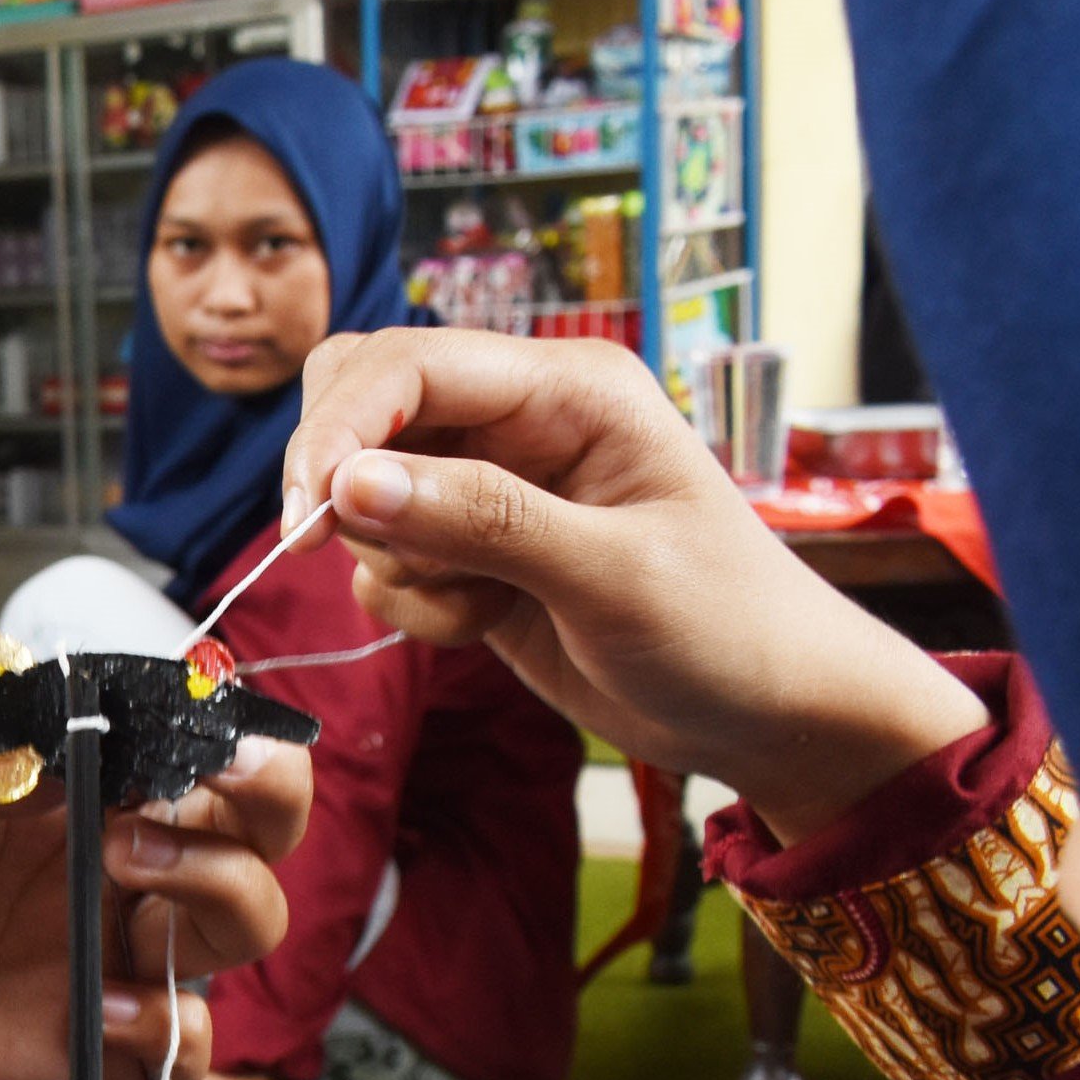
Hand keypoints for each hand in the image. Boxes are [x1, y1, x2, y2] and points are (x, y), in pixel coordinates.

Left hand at [0, 740, 309, 1079]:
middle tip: (165, 808)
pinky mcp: (66, 1053)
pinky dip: (172, 1029)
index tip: (201, 742)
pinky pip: (177, 1051)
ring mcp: (89, 960)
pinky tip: (102, 1009)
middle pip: (251, 837)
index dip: (226, 743)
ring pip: (238, 931)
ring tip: (129, 875)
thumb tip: (67, 735)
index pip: (194, 752)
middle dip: (257, 808)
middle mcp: (95, 868)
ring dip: (221, 894)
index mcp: (61, 787)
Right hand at [283, 328, 988, 842]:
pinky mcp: (475, 550)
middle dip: (343, 484)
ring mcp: (494, 487)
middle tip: (349, 552)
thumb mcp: (612, 575)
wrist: (770, 713)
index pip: (411, 366)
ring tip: (478, 604)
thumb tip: (352, 482)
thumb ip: (482, 519)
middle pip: (364, 405)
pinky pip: (386, 560)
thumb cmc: (729, 629)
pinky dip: (410, 602)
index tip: (309, 515)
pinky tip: (484, 622)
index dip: (340, 429)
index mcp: (571, 390)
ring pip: (364, 493)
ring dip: (392, 561)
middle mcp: (523, 422)